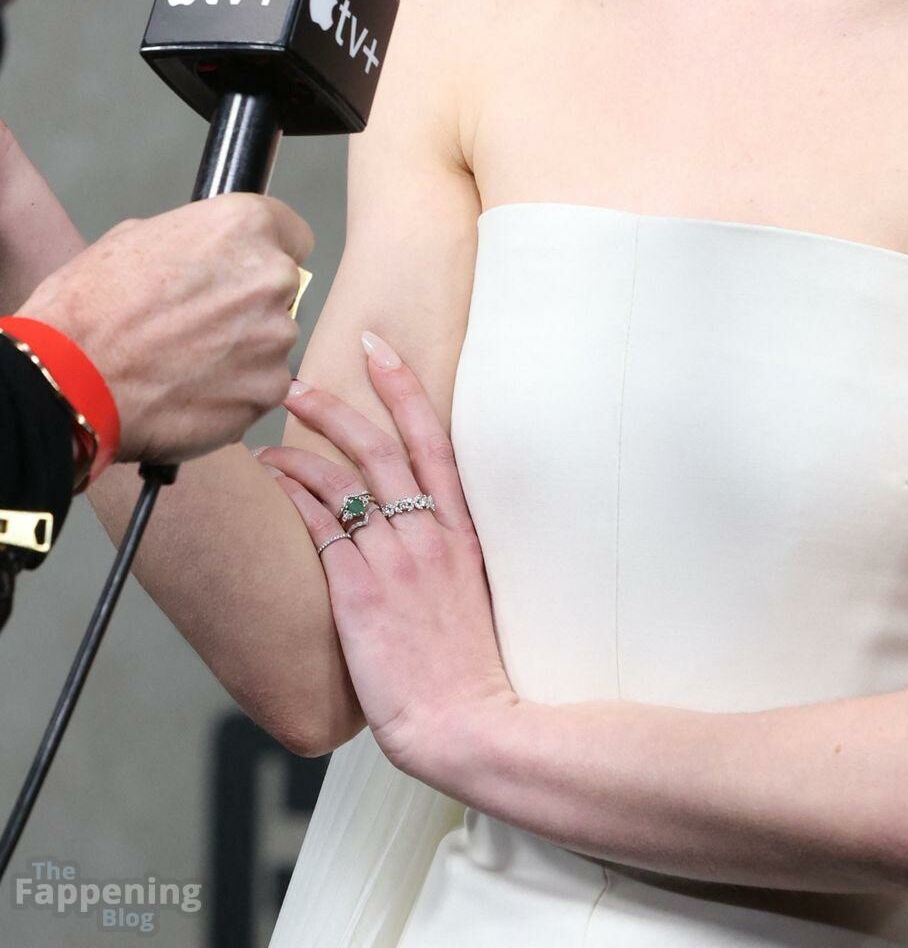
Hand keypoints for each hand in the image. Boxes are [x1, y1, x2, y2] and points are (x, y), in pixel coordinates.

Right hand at [22, 189, 312, 463]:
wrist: (67, 380)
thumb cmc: (88, 307)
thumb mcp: (135, 238)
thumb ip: (194, 242)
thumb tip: (208, 255)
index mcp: (244, 226)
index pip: (291, 232)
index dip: (261, 253)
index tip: (243, 271)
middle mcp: (272, 277)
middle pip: (279, 289)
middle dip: (248, 303)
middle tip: (198, 323)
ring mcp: (275, 337)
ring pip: (270, 340)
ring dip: (241, 350)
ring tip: (184, 362)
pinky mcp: (267, 390)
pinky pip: (260, 386)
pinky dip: (234, 392)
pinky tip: (189, 391)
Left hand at [254, 333, 518, 790]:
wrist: (465, 720)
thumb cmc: (470, 669)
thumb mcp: (477, 595)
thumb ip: (449, 555)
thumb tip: (422, 532)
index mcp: (463, 530)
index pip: (433, 438)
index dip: (404, 387)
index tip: (379, 350)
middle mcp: (428, 532)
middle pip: (379, 445)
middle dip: (336, 404)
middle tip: (298, 382)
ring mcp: (394, 557)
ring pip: (341, 478)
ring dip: (301, 447)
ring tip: (270, 436)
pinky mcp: (359, 588)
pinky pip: (320, 524)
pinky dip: (293, 494)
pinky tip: (272, 481)